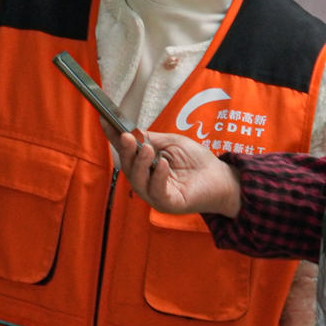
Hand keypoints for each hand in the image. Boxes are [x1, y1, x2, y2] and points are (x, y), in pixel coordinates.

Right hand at [112, 127, 240, 215]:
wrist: (221, 177)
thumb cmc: (197, 161)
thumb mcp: (173, 143)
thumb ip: (152, 139)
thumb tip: (132, 131)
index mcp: (146, 166)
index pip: (127, 152)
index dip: (115, 138)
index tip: (105, 121)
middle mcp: (147, 181)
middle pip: (128, 167)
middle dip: (126, 151)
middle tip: (128, 137)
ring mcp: (155, 194)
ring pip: (138, 181)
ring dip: (140, 163)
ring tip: (147, 149)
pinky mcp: (168, 203)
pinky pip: (156, 191)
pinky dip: (157, 176)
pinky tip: (162, 164)